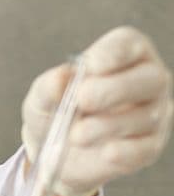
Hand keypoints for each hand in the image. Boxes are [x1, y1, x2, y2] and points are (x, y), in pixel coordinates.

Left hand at [22, 25, 172, 195]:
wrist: (53, 152)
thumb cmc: (54, 111)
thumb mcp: (41, 98)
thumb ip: (47, 86)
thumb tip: (60, 78)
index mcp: (122, 57)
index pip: (129, 43)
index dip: (113, 52)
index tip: (89, 65)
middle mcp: (146, 81)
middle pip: (150, 77)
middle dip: (115, 89)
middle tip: (82, 100)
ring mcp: (154, 114)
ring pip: (148, 116)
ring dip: (108, 125)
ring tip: (77, 135)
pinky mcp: (150, 146)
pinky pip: (146, 147)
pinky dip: (125, 151)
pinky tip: (106, 152)